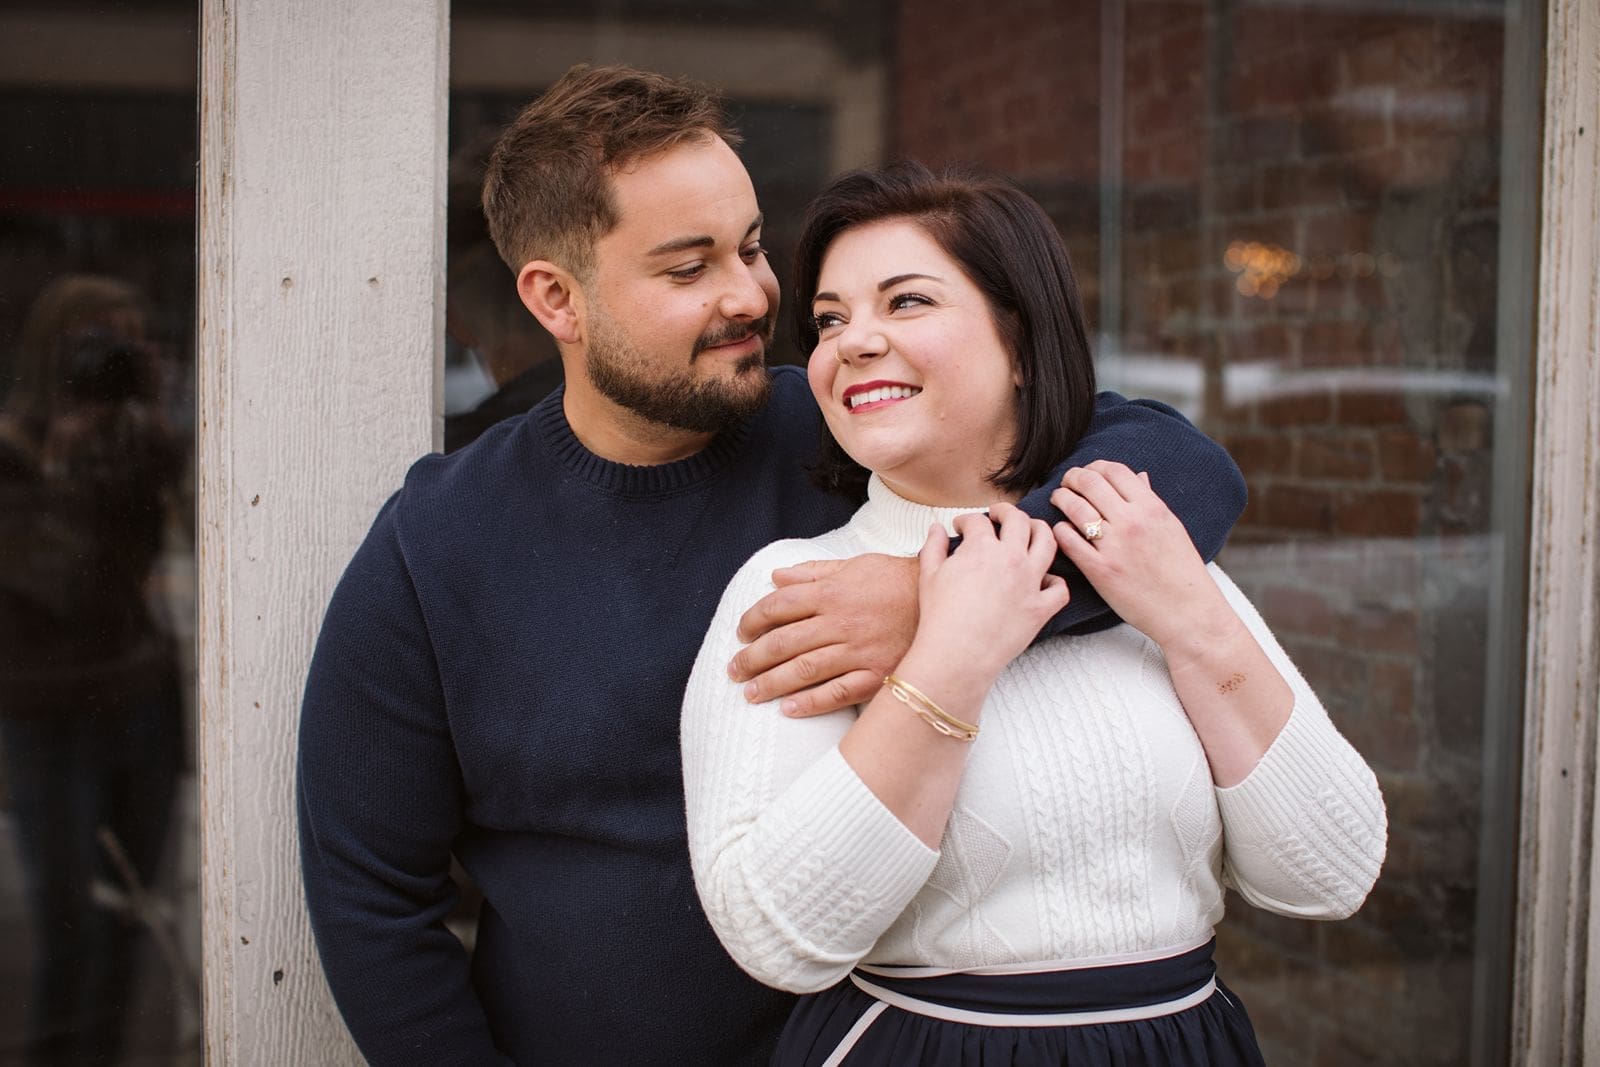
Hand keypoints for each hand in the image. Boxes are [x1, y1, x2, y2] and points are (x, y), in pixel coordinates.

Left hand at [728, 553, 918, 716]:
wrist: (947, 602)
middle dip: (753, 657)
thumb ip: (814, 572)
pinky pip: (837, 693)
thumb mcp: (856, 565)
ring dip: (772, 683)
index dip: (754, 619)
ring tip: (750, 693)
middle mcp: (840, 622)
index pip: (779, 606)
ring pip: (804, 669)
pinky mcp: (877, 674)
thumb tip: (777, 576)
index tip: (741, 632)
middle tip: (734, 670)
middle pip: (784, 641)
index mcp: (832, 592)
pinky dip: (811, 703)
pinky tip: (788, 710)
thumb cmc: (899, 581)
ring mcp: (858, 650)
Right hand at [909, 505, 1068, 680]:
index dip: (967, 520)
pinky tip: (1044, 581)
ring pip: (1048, 542)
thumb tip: (936, 528)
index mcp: (982, 548)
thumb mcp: (928, 575)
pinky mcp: (1041, 608)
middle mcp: (1011, 559)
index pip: (978, 521)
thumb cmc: (939, 618)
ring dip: (1040, 530)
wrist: (956, 655)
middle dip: (1006, 512)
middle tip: (998, 515)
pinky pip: (1060, 589)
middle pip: (1018, 520)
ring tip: (1031, 531)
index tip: (962, 527)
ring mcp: (1030, 582)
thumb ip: (933, 546)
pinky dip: (1055, 582)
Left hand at [1050, 460, 1231, 646]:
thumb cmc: (1181, 570)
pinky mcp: (1100, 570)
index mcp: (1152, 508)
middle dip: (1071, 477)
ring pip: (1073, 507)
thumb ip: (1151, 501)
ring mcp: (1114, 546)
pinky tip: (1061, 530)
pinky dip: (1059, 530)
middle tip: (1066, 482)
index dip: (1094, 466)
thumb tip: (1138, 476)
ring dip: (1061, 498)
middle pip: (1089, 482)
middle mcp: (1132, 522)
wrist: (1186, 611)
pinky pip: (1068, 540)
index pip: (1114, 470)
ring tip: (1058, 499)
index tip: (1087, 473)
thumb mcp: (1172, 528)